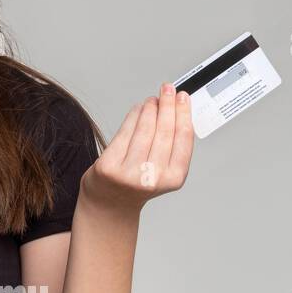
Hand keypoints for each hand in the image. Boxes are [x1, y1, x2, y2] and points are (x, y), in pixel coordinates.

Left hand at [80, 82, 195, 211]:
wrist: (110, 204)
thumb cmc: (138, 183)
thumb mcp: (163, 171)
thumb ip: (171, 146)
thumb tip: (177, 110)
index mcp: (173, 178)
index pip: (183, 138)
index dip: (183, 113)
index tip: (184, 97)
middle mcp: (152, 177)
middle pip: (164, 131)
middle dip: (167, 105)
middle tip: (168, 88)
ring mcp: (128, 173)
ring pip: (144, 130)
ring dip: (149, 109)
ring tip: (153, 99)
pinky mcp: (108, 166)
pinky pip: (123, 133)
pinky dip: (132, 116)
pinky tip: (138, 109)